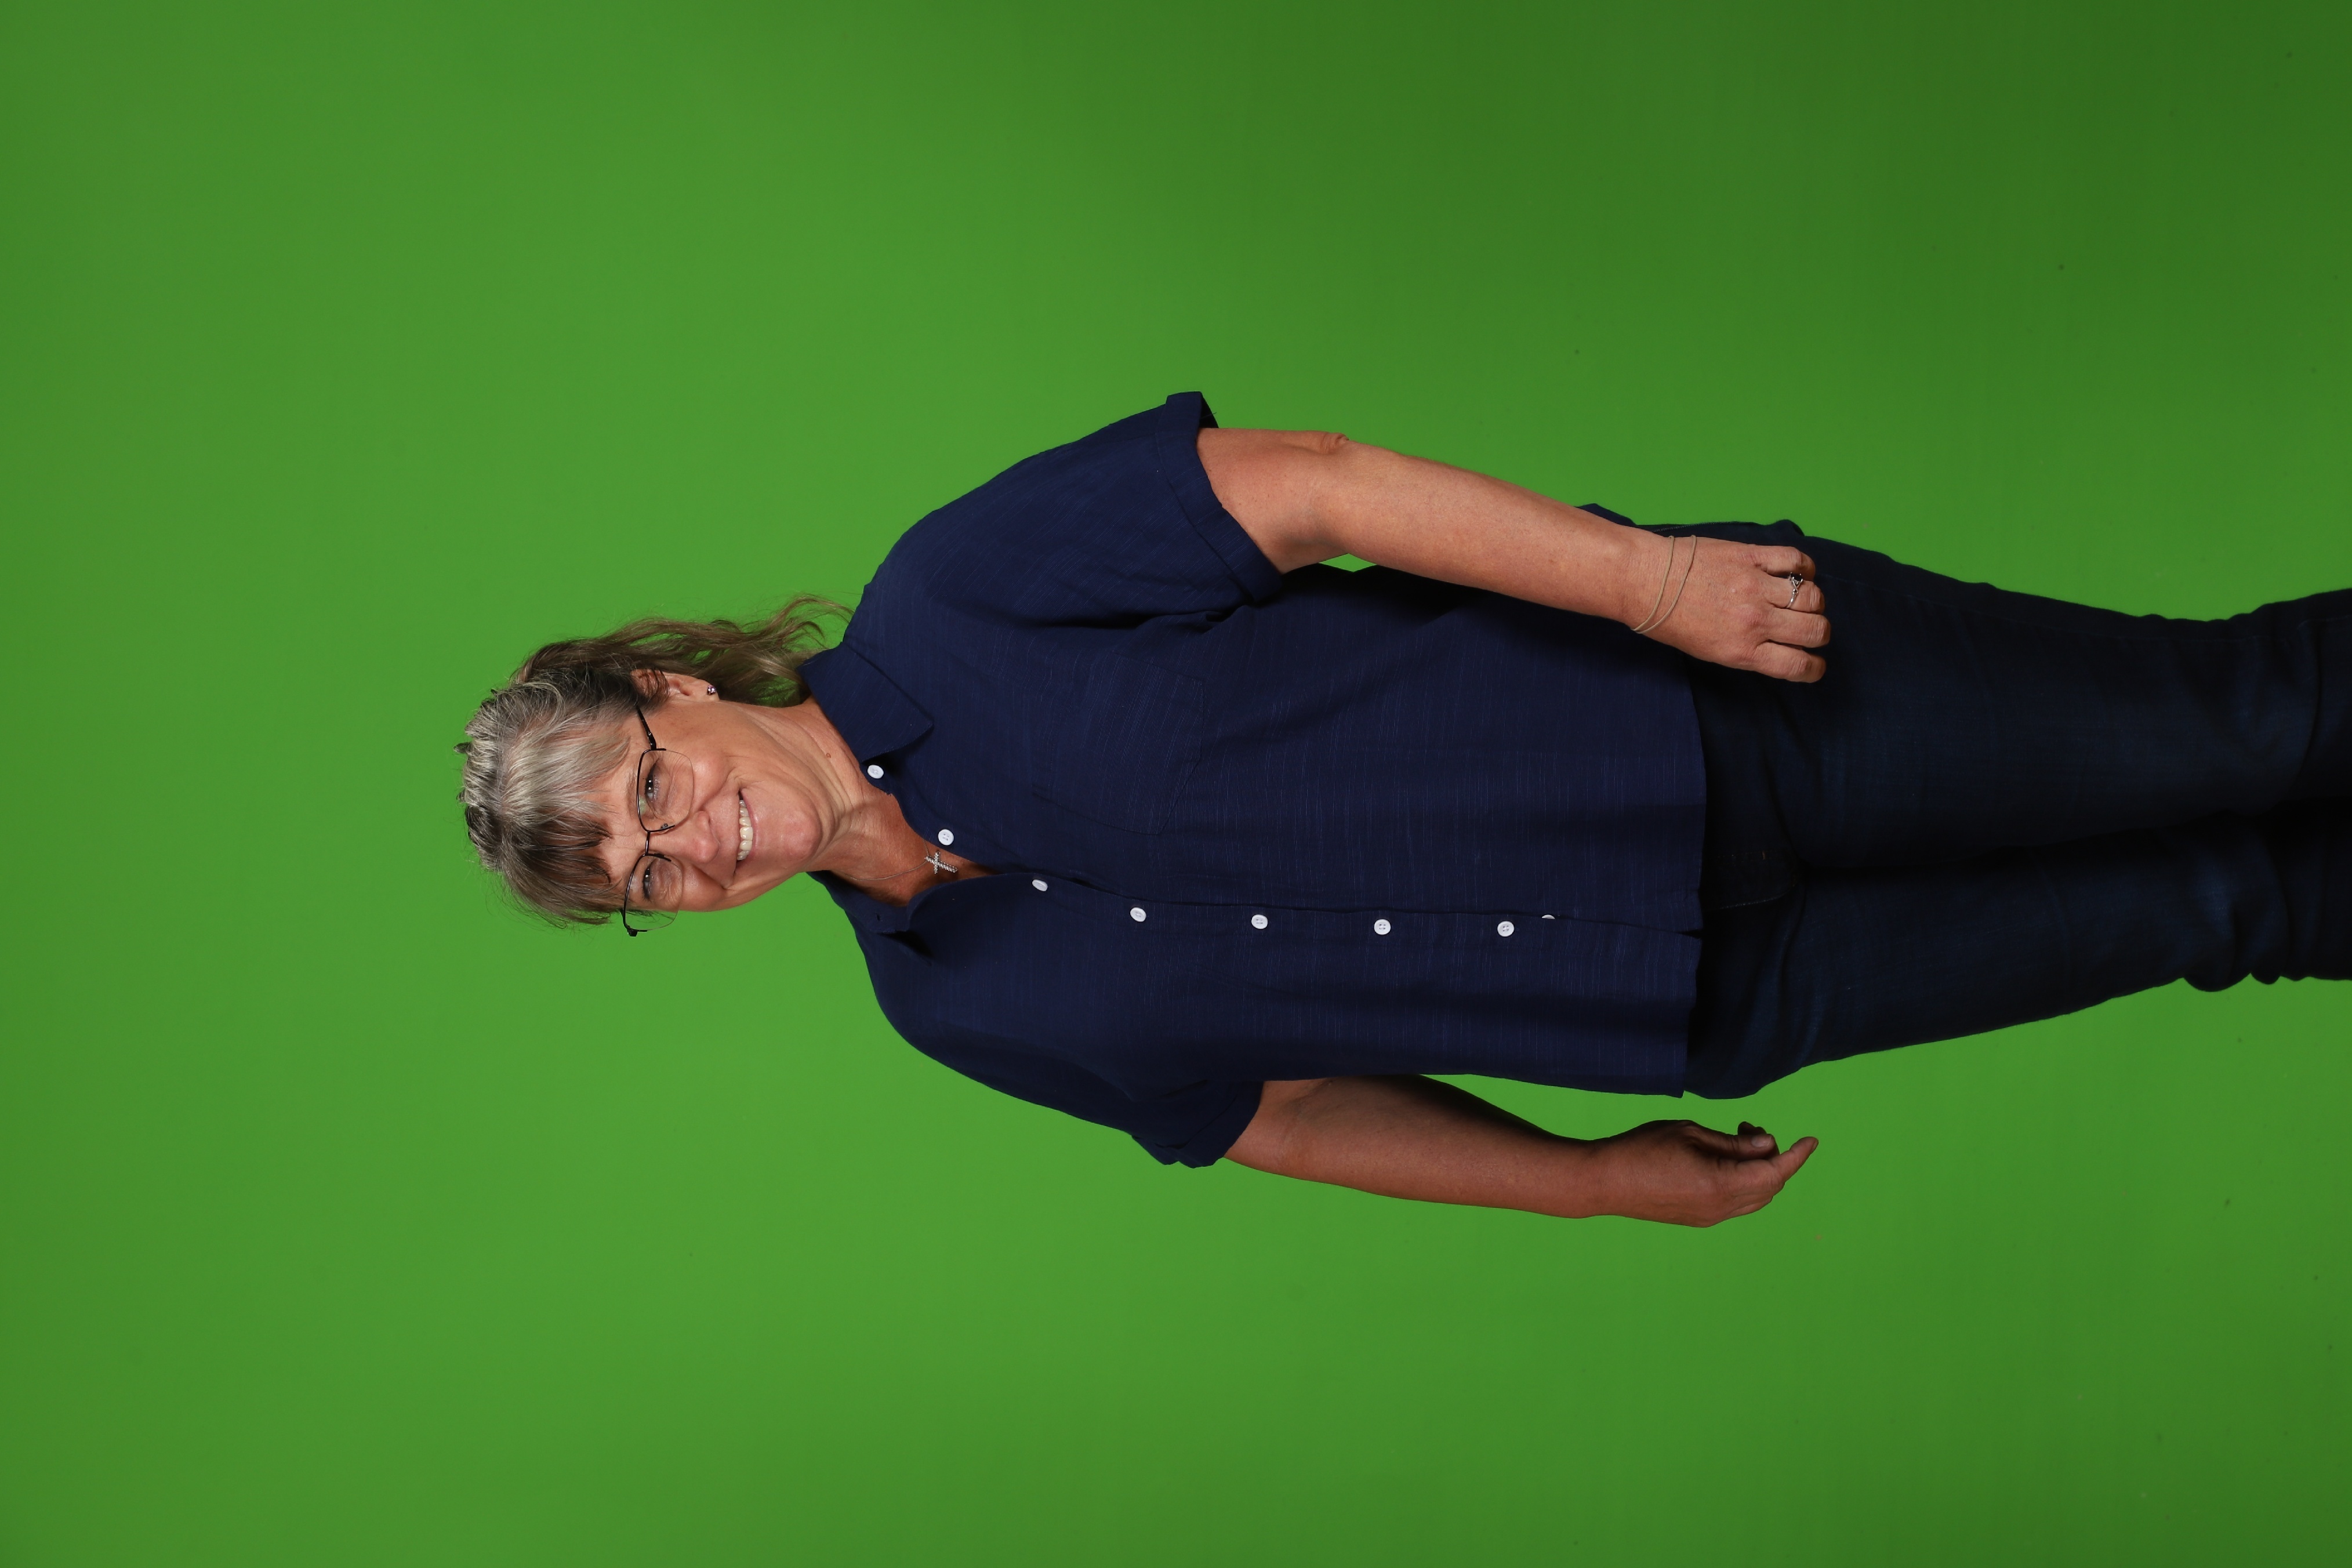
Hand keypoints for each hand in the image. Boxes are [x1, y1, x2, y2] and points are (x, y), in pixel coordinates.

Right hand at [1585, 1119, 1817, 1225]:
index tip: (1811, 1140)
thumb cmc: (1642, 1149)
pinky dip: (1743, 1182)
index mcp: (1721, 1184)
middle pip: (1770, 1187)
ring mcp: (1710, 1217)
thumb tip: (1766, 1145)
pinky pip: (1737, 1203)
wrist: (1605, 1181)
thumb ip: (1733, 1143)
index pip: (1775, 1172)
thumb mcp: (1691, 1133)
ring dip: (1758, 1171)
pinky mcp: (1698, 1218)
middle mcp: (1721, 1208)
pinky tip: (1723, 1162)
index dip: (1797, 1155)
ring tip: (1736, 1141)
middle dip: (1772, 1156)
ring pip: (1755, 1198)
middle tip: (1749, 1128)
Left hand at [1631, 534, 1829, 682]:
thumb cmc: (1670, 621)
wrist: (1645, 580)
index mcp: (1741, 651)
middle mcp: (1754, 621)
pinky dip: (1805, 567)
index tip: (1814, 663)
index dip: (1814, 667)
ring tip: (1802, 601)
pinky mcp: (1751, 555)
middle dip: (1819, 633)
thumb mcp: (1708, 652)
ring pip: (1812, 596)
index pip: (1798, 665)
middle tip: (1808, 629)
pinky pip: (1796, 560)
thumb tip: (1781, 647)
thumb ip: (1748, 651)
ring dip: (1814, 602)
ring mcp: (1755, 586)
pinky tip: (1799, 573)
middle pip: (1814, 630)